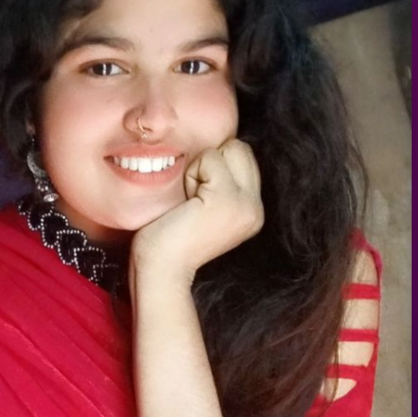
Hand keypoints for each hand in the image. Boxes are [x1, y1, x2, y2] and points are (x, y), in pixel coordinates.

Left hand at [130, 139, 263, 281]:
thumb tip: (219, 146)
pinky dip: (191, 175)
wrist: (161, 270)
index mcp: (252, 210)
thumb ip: (221, 182)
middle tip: (194, 198)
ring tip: (191, 203)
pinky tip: (187, 203)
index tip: (198, 200)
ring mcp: (246, 204)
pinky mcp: (228, 199)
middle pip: (240, 148)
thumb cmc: (170, 238)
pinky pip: (209, 159)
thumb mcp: (205, 206)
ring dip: (200, 169)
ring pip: (227, 149)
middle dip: (211, 163)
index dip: (215, 167)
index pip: (243, 157)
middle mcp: (256, 208)